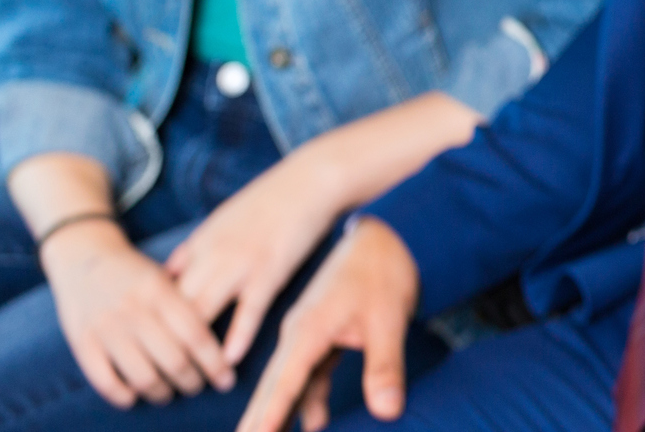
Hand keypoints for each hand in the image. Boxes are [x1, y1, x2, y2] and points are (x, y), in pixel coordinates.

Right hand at [42, 217, 234, 406]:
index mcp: (159, 291)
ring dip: (161, 392)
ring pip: (142, 376)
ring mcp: (106, 327)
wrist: (83, 255)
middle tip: (198, 387)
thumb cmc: (135, 271)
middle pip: (173, 360)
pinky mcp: (82, 341)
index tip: (226, 378)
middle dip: (191, 381)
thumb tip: (216, 339)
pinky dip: (122, 395)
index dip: (214, 362)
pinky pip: (104, 380)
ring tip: (169, 394)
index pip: (195, 335)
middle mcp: (134, 310)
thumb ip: (186, 304)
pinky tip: (134, 396)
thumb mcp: (163, 277)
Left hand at [166, 148, 346, 366]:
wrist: (310, 179)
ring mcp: (239, 265)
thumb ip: (198, 246)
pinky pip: (248, 311)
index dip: (151, 317)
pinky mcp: (269, 271)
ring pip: (202, 313)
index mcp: (200, 242)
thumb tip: (173, 270)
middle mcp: (211, 256)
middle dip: (164, 339)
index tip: (150, 340)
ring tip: (192, 376)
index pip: (160, 288)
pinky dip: (237, 337)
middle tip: (164, 368)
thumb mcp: (223, 216)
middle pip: (173, 306)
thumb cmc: (272, 196)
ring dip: (195, 348)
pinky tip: (231, 359)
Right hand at [238, 217, 417, 431]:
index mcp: (308, 330)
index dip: (269, 416)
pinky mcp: (323, 335)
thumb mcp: (389, 320)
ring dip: (278, 414)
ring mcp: (309, 334)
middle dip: (255, 421)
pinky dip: (306, 399)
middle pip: (271, 387)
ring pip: (287, 383)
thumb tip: (387, 412)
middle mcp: (299, 334)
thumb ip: (385, 367)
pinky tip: (313, 422)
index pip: (283, 384)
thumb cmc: (385, 271)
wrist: (388, 233)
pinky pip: (308, 375)